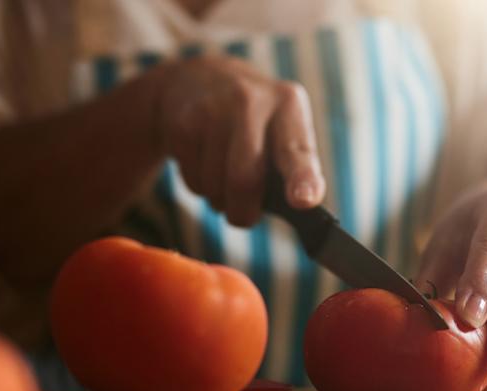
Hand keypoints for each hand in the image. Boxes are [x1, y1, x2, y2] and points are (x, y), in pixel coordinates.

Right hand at [154, 55, 325, 225]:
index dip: (302, 177)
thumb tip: (304, 204)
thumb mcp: (282, 130)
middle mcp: (251, 100)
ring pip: (214, 185)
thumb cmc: (254, 123)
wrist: (197, 78)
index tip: (303, 201)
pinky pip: (192, 180)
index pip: (296, 149)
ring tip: (222, 177)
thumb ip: (297, 166)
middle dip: (243, 212)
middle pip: (245, 179)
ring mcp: (212, 107)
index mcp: (288, 104)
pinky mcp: (182, 121)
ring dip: (219, 198)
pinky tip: (204, 163)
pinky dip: (198, 186)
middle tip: (243, 216)